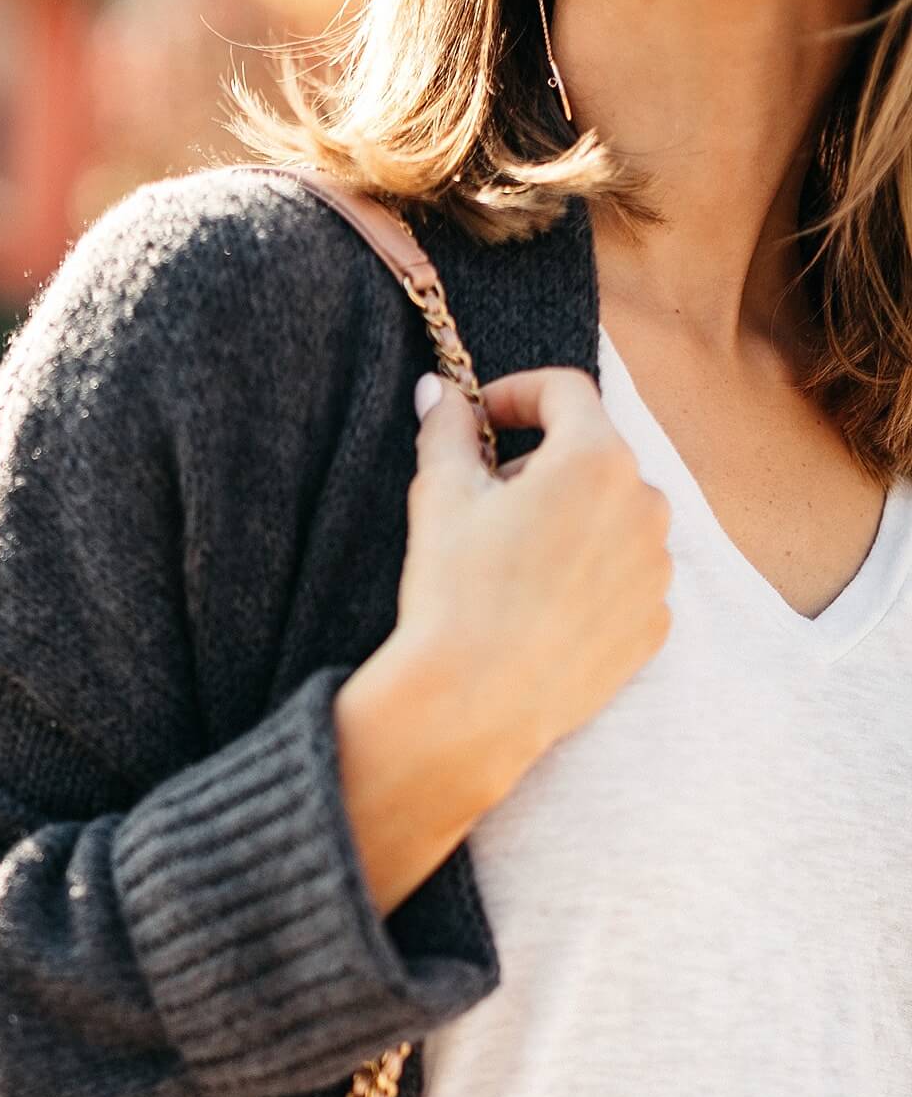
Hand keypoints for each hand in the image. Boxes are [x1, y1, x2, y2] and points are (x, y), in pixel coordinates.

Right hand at [333, 367, 672, 917]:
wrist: (475, 705)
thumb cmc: (456, 593)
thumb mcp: (440, 495)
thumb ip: (448, 430)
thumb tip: (440, 391)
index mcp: (596, 457)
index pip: (566, 391)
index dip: (517, 395)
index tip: (482, 419)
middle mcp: (645, 505)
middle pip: (595, 456)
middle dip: (543, 466)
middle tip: (488, 502)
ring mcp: (657, 569)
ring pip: (615, 519)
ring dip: (572, 521)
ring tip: (516, 561)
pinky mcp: (654, 624)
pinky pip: (625, 579)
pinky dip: (590, 578)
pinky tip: (542, 606)